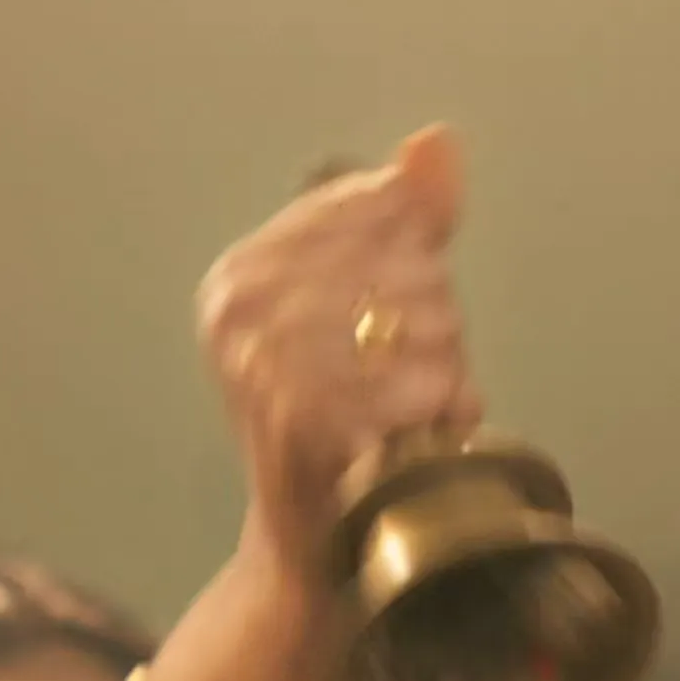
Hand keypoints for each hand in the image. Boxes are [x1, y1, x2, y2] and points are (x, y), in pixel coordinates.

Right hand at [193, 125, 484, 600]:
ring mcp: (264, 364)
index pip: (366, 203)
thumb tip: (436, 139)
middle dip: (433, 316)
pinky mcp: (306, 422)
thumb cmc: (349, 417)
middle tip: (412, 371)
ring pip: (421, 317)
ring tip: (415, 407)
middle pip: (404, 260)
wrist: (314, 541)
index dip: (415, 245)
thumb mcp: (365, 303)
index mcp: (238, 274)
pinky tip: (426, 430)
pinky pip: (419, 382)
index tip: (409, 300)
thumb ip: (402, 216)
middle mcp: (237, 309)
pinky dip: (441, 408)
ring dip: (442, 368)